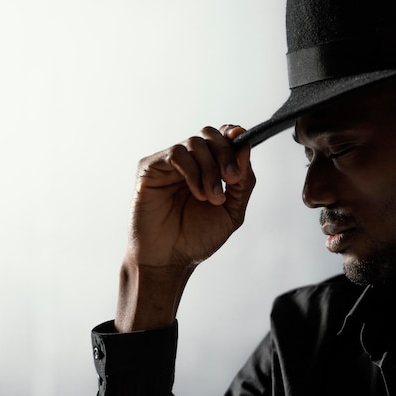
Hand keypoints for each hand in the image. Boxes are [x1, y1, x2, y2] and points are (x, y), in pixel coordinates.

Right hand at [115, 125, 254, 331]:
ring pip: (195, 143)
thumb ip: (244, 181)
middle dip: (226, 154)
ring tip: (212, 198)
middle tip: (232, 180)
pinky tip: (198, 193)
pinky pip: (177, 154)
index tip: (242, 147)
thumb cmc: (197, 238)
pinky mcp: (150, 168)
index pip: (223, 137)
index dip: (234, 136)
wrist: (169, 260)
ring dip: (210, 170)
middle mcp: (189, 162)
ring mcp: (169, 164)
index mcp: (209, 168)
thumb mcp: (233, 211)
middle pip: (210, 134)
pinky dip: (193, 172)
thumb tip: (246, 146)